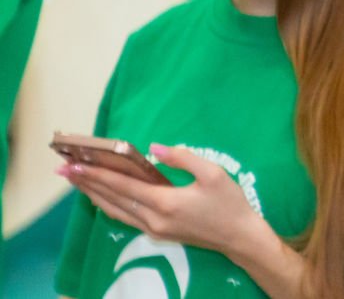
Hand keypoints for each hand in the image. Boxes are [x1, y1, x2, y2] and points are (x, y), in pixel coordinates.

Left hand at [60, 144, 272, 259]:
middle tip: (64, 169)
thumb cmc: (229, 202)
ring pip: (114, 210)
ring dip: (94, 195)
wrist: (238, 237)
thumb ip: (183, 159)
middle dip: (87, 183)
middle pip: (112, 199)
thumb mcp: (213, 173)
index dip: (98, 174)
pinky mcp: (157, 233)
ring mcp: (153, 228)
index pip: (123, 185)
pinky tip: (101, 199)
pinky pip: (125, 217)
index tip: (76, 164)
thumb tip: (154, 149)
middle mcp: (152, 218)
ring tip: (77, 182)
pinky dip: (108, 206)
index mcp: (165, 202)